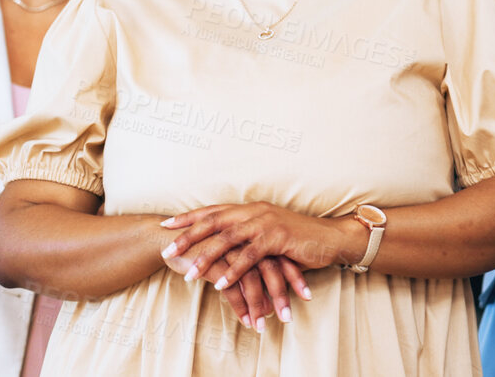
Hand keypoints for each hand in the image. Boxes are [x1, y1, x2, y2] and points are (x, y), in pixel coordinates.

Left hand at [160, 202, 351, 292]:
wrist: (329, 238)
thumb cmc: (297, 239)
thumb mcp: (267, 233)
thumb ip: (246, 236)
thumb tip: (224, 246)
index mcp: (249, 208)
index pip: (212, 211)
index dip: (188, 218)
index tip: (165, 225)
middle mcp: (254, 212)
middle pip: (212, 222)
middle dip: (187, 237)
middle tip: (167, 251)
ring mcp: (265, 223)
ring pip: (227, 240)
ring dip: (206, 259)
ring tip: (189, 275)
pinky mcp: (277, 239)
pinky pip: (249, 256)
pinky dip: (234, 271)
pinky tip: (221, 284)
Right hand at [161, 243, 309, 330]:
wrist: (168, 239)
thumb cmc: (202, 246)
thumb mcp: (231, 252)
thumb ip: (250, 265)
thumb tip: (268, 293)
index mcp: (252, 232)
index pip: (280, 255)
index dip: (294, 276)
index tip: (306, 296)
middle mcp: (244, 238)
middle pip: (270, 268)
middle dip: (281, 295)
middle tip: (289, 317)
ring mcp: (228, 249)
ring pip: (252, 279)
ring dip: (260, 305)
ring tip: (264, 326)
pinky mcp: (212, 261)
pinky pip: (231, 287)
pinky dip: (240, 306)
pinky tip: (246, 320)